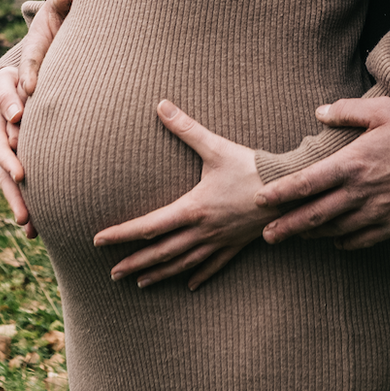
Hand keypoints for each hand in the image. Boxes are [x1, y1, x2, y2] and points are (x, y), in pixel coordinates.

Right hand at [0, 0, 73, 234]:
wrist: (42, 71)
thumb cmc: (48, 49)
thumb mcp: (51, 24)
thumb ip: (58, 8)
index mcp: (2, 81)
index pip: (3, 90)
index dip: (10, 101)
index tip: (21, 114)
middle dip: (7, 156)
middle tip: (21, 171)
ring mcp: (5, 139)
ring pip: (4, 167)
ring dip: (13, 193)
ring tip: (26, 218)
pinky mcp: (18, 158)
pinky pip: (17, 183)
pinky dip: (23, 204)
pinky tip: (35, 231)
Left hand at [92, 101, 275, 289]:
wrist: (290, 190)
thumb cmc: (252, 167)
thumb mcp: (216, 147)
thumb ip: (186, 128)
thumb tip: (161, 105)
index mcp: (193, 208)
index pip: (148, 226)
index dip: (121, 234)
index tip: (98, 241)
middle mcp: (203, 230)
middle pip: (161, 252)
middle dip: (135, 264)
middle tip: (112, 274)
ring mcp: (220, 240)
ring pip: (183, 263)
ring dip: (160, 274)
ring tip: (139, 283)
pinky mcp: (236, 244)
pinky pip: (214, 265)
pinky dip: (199, 275)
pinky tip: (190, 286)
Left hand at [254, 97, 389, 249]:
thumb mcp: (383, 110)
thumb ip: (347, 111)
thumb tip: (320, 112)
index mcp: (352, 163)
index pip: (306, 183)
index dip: (280, 194)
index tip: (261, 200)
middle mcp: (359, 193)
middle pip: (313, 215)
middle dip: (286, 228)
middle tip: (266, 236)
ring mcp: (376, 213)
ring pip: (335, 230)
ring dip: (311, 235)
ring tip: (295, 237)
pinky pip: (362, 240)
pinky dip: (344, 243)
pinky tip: (336, 241)